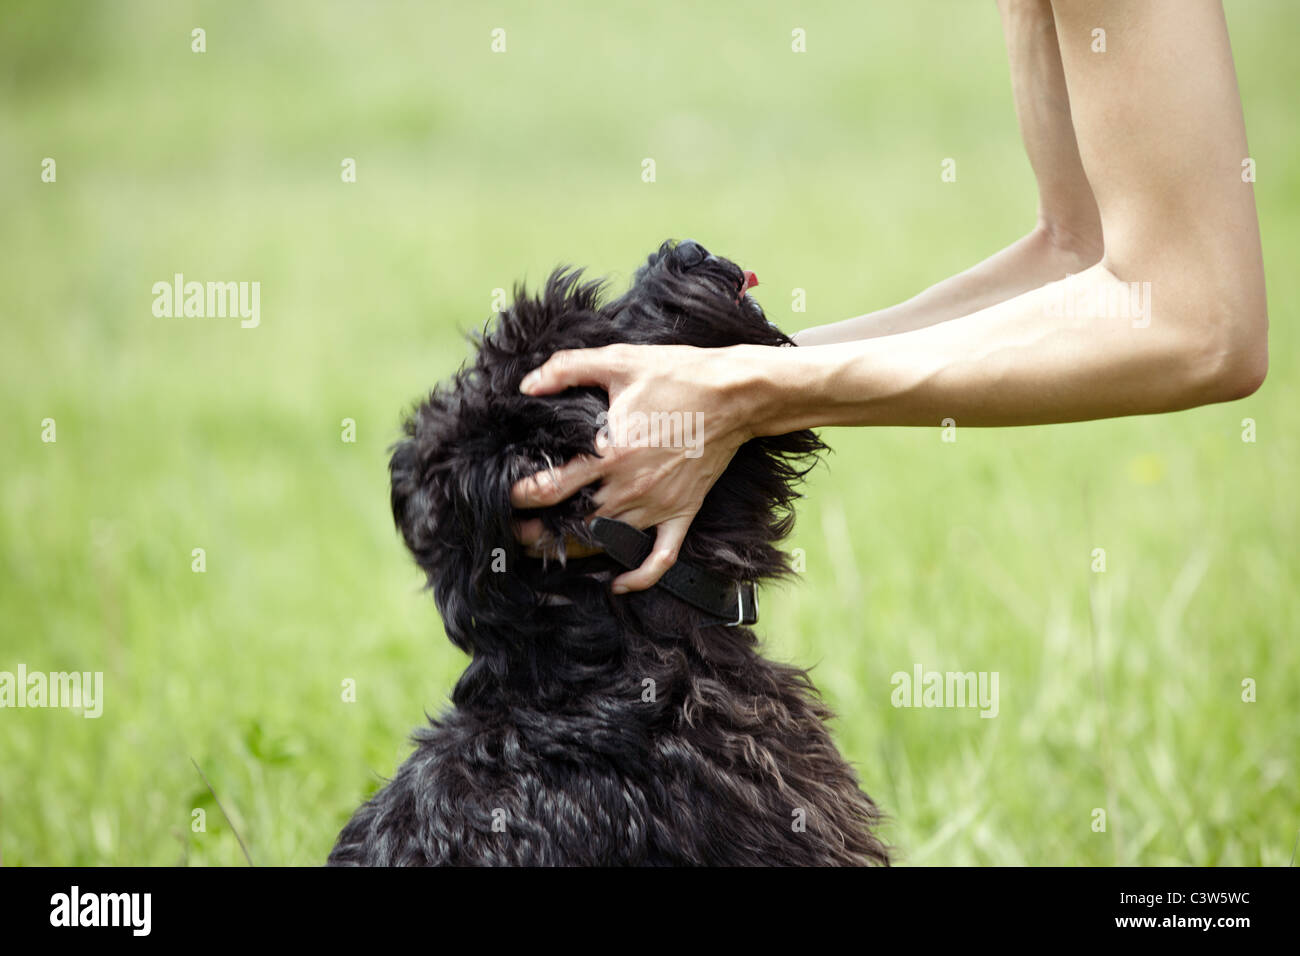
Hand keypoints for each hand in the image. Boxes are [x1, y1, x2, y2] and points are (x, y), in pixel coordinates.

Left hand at [509, 343, 757, 591]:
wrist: (736, 394)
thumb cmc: (678, 375)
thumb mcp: (619, 360)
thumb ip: (568, 369)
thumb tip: (527, 385)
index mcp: (611, 454)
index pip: (552, 487)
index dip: (522, 497)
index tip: (506, 497)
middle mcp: (631, 487)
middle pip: (573, 525)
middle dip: (540, 533)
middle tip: (516, 533)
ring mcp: (658, 505)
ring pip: (608, 544)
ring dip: (576, 552)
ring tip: (549, 553)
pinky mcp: (682, 512)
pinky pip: (661, 558)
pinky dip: (639, 577)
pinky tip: (619, 585)